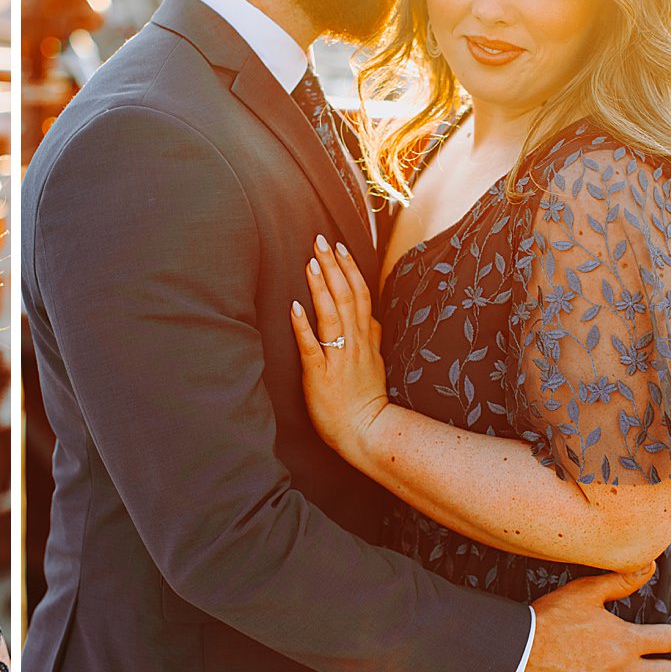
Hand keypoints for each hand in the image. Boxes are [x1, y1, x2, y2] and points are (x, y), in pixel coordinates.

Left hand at [289, 234, 390, 461]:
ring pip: (331, 315)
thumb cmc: (366, 398)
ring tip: (310, 262)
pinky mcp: (320, 375)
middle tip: (320, 240)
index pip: (360, 295)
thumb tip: (372, 317)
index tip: (340, 246)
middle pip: (346, 297)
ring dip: (321, 287)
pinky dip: (303, 325)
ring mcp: (338, 358)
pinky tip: (295, 306)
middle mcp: (354, 343)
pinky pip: (312, 346)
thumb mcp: (375, 362)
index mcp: (366, 338)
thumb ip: (372, 337)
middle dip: (333, 266)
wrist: (368, 431)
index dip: (350, 269)